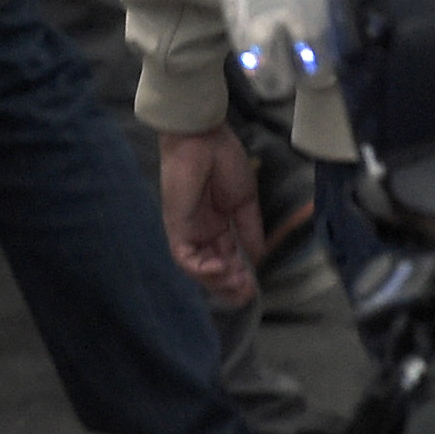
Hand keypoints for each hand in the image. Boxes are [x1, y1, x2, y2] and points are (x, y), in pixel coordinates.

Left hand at [161, 126, 266, 304]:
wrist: (203, 137)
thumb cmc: (223, 159)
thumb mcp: (244, 201)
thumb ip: (249, 229)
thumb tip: (258, 257)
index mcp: (217, 221)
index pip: (227, 256)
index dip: (241, 274)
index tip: (254, 287)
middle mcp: (201, 229)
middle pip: (213, 267)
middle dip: (229, 285)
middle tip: (247, 296)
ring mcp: (187, 228)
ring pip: (198, 267)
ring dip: (217, 281)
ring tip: (238, 287)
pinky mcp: (176, 225)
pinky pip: (184, 257)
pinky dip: (201, 269)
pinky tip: (221, 270)